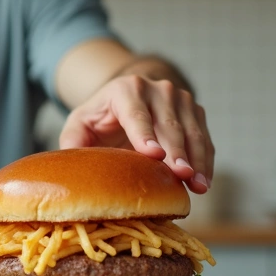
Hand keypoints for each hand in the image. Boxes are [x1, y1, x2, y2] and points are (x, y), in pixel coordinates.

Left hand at [58, 75, 213, 193]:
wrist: (128, 100)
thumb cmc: (101, 119)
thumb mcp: (80, 125)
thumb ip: (72, 142)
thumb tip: (69, 165)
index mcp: (125, 89)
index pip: (136, 114)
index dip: (144, 134)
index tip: (153, 155)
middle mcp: (156, 89)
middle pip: (168, 124)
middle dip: (176, 152)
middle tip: (182, 176)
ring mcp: (180, 99)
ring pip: (191, 132)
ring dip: (197, 160)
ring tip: (199, 186)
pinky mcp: (196, 112)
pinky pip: (204, 139)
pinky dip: (206, 162)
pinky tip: (204, 182)